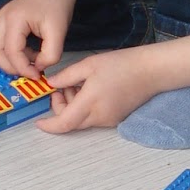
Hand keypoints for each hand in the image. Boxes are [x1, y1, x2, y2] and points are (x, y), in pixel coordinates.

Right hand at [0, 0, 74, 76]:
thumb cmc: (58, 5)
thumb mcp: (59, 32)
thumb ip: (50, 54)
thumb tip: (38, 67)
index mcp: (15, 19)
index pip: (11, 51)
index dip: (23, 67)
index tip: (38, 75)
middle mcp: (3, 18)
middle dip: (10, 67)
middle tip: (29, 73)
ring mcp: (1, 19)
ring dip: (10, 61)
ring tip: (31, 64)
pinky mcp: (5, 21)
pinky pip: (2, 43)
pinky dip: (12, 53)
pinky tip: (30, 54)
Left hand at [37, 36, 189, 133]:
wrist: (151, 71)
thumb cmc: (121, 64)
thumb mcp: (89, 65)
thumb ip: (67, 76)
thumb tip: (50, 85)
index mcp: (90, 103)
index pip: (63, 123)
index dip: (48, 125)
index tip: (37, 121)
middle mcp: (99, 117)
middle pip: (71, 122)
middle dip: (60, 108)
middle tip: (62, 87)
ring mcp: (109, 120)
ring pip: (82, 120)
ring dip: (73, 106)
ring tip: (78, 84)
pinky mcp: (116, 119)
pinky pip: (94, 118)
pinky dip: (85, 107)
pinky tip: (90, 90)